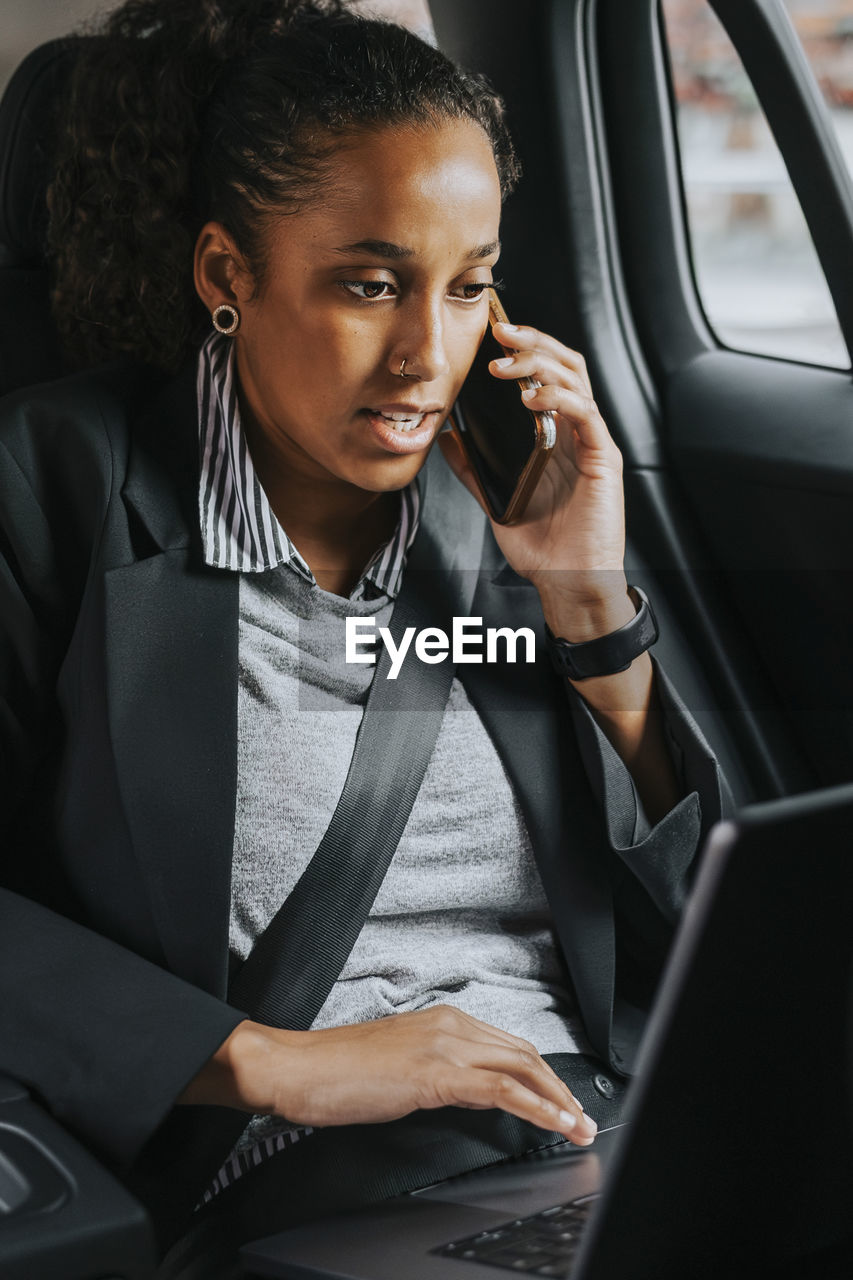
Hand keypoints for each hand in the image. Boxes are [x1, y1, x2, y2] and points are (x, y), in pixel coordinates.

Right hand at [179, 1006, 596, 1144]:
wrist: (298, 1068)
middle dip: (559, 1088)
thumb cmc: (336, 1071)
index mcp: (441, 1020)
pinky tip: (551, 1124)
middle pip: (524, 1053)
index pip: (508, 1045)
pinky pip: (500, 1089)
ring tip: (577, 1127)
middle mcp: (449, 1025)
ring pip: (521, 1067)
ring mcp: (444, 1046)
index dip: (542, 1074)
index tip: (561, 1100)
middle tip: (582, 1119)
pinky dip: (535, 1106)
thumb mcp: (399, 1065)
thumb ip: (437, 1070)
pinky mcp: (435, 1074)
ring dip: (556, 1100)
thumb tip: (468, 1090)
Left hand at [439, 319, 629, 638]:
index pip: (545, 374)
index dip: (523, 350)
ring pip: (576, 379)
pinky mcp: (603, 457)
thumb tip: (447, 437)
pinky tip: (531, 398)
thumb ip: (474, 468)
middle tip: (499, 333)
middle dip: (531, 343)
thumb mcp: (497, 500)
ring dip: (539, 364)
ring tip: (505, 365)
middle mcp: (576, 431)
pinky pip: (585, 413)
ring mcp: (592, 441)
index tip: (490, 337)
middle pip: (564, 364)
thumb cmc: (544, 547)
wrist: (569, 582)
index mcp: (555, 435)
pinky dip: (558, 398)